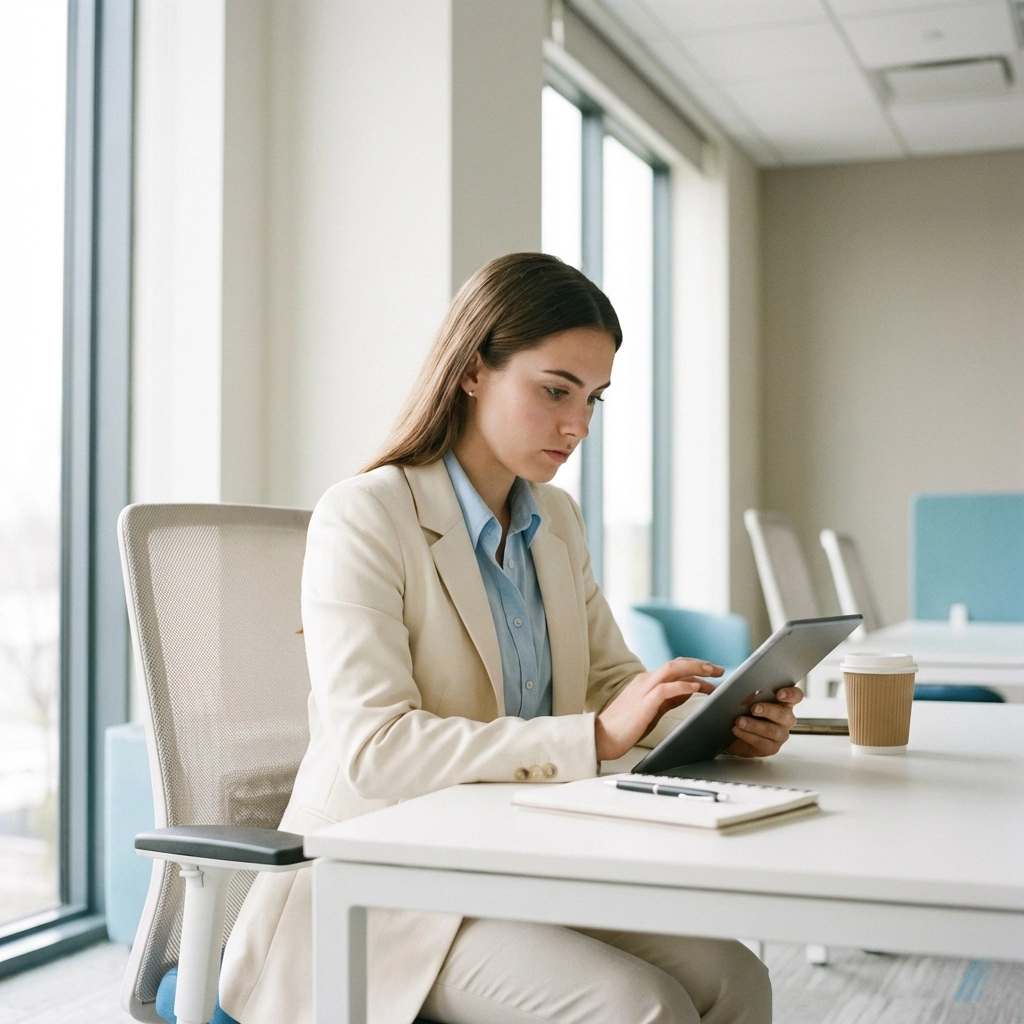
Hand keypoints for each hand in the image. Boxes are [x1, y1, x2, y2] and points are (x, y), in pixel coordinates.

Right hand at [595, 659, 723, 761]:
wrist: (602, 737)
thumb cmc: (625, 727)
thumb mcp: (652, 709)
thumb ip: (669, 698)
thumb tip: (689, 690)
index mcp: (647, 682)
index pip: (675, 668)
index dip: (696, 668)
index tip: (713, 674)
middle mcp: (645, 680)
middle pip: (676, 663)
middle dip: (700, 664)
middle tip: (720, 670)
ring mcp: (643, 689)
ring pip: (672, 669)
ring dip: (695, 669)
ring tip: (713, 673)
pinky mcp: (643, 702)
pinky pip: (666, 689)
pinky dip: (682, 685)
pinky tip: (695, 687)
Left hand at [726, 686, 802, 757]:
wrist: (733, 733)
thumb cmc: (744, 711)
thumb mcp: (745, 698)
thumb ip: (747, 691)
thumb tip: (738, 682)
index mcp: (784, 702)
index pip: (795, 696)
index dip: (790, 694)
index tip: (779, 694)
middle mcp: (786, 718)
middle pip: (784, 714)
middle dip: (768, 710)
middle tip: (753, 708)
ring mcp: (781, 734)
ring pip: (772, 730)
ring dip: (754, 725)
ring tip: (739, 721)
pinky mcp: (772, 747)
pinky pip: (762, 743)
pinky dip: (748, 735)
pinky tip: (737, 730)